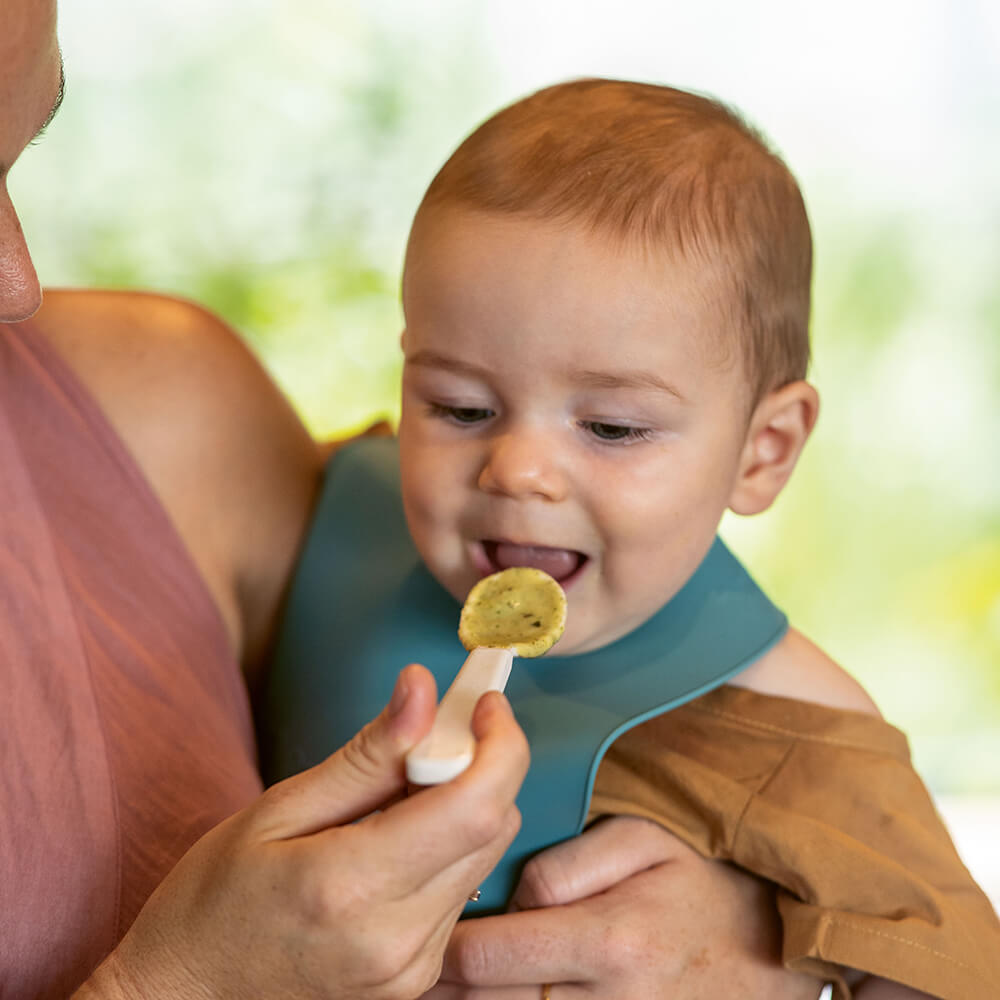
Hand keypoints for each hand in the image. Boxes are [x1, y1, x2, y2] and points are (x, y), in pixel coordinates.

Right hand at [78, 664, 528, 999]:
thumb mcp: (278, 809)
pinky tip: (396, 840)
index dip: (499, 743)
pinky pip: (460, 892)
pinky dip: (446, 849)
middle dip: (480, 765)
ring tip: (398, 795)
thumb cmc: (214, 900)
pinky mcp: (417, 981)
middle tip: (431, 736)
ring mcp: (411, 969)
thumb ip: (367, 754)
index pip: (476, 806)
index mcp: (352, 886)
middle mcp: (396, 939)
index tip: (485, 703)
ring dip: (464, 807)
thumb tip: (422, 688)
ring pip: (483, 858)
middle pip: (493, 827)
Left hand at [429, 815, 819, 998]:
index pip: (490, 955)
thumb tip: (515, 892)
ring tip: (450, 982)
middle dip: (446, 986)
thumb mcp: (643, 843)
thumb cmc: (702, 886)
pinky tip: (498, 993)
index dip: (445, 946)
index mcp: (609, 940)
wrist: (775, 949)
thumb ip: (570, 862)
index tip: (426, 927)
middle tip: (418, 961)